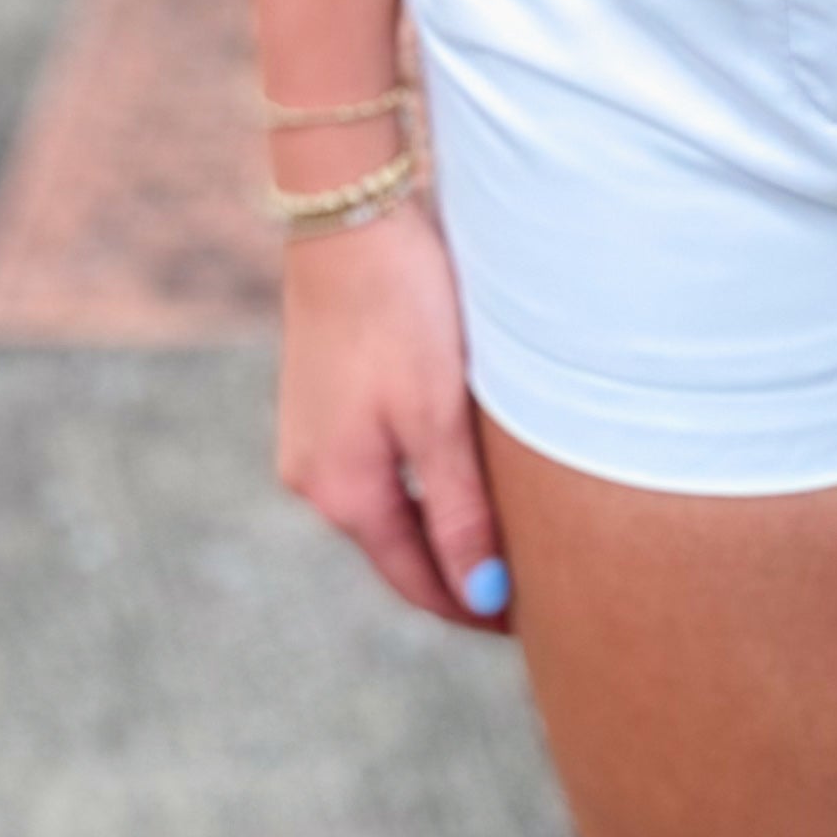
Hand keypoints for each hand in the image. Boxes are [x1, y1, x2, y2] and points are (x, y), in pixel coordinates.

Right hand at [275, 195, 510, 628]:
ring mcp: (309, 437)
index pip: (416, 581)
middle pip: (397, 548)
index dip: (472, 608)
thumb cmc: (402, 309)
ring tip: (500, 532)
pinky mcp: (317, 399)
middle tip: (525, 584)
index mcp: (342, 493)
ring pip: (385, 505)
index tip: (528, 621)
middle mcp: (313, 477)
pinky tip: (452, 467)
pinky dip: (414, 482)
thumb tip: (480, 596)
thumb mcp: (438, 416)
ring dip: (435, 524)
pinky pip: (372, 465)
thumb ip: (458, 509)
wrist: (349, 214)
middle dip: (455, 571)